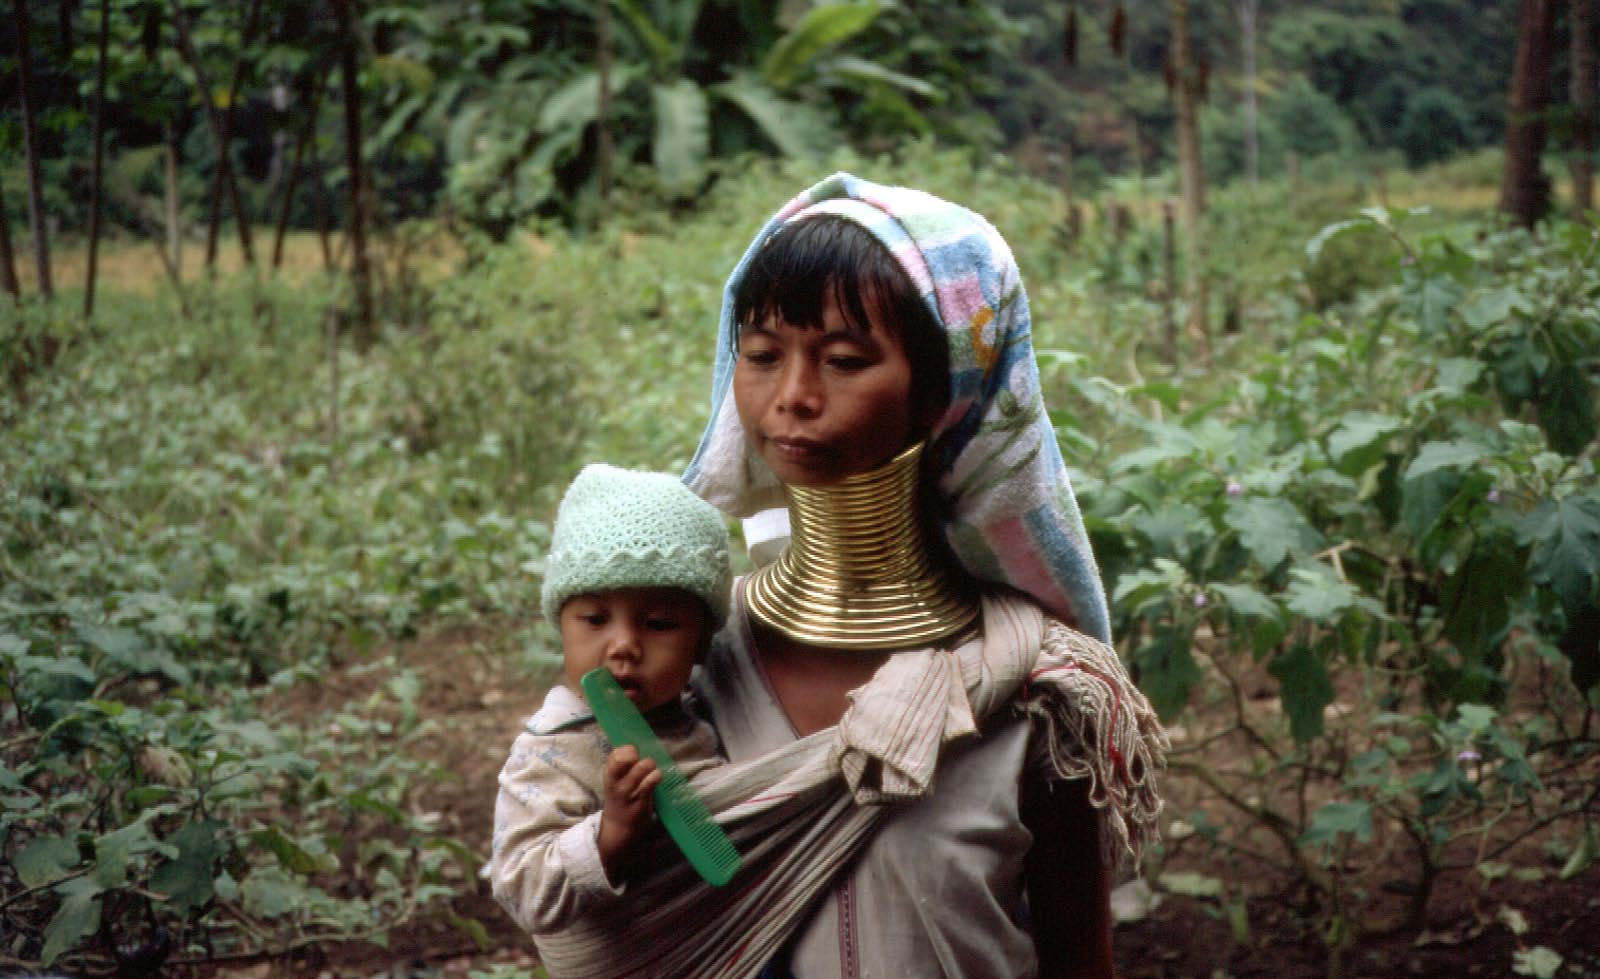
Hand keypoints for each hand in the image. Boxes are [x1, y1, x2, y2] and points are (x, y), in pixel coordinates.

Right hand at [597, 746, 660, 878]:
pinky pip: (650, 782)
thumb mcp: (615, 781)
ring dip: (650, 766)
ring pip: (642, 767)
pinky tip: (656, 778)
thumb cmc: (621, 798)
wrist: (619, 827)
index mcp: (609, 774)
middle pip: (626, 758)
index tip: (633, 757)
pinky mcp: (641, 800)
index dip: (628, 751)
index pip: (616, 754)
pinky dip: (656, 776)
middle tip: (643, 764)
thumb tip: (636, 748)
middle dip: (638, 756)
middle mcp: (616, 782)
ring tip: (651, 772)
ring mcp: (628, 791)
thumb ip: (622, 765)